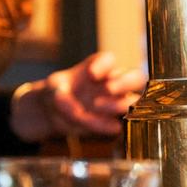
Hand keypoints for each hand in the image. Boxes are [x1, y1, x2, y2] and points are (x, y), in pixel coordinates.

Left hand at [10, 52, 144, 142]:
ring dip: (118, 104)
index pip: (111, 60)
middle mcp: (113, 83)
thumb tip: (66, 100)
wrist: (52, 112)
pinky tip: (91, 123)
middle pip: (136, 78)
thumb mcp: (51, 87)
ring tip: (96, 106)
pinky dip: (106, 124)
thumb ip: (58, 90)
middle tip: (108, 89)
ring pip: (134, 101)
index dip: (105, 65)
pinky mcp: (112, 122)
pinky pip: (118, 125)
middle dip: (125, 83)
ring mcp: (115, 104)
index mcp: (100, 67)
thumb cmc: (55, 92)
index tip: (91, 74)